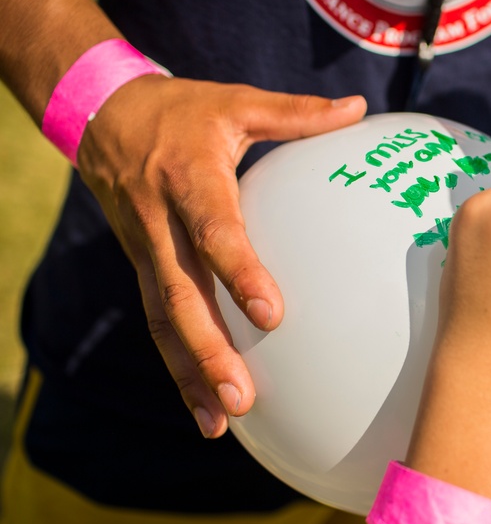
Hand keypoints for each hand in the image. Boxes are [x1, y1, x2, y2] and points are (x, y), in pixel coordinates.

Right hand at [76, 74, 366, 436]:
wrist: (101, 115)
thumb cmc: (184, 111)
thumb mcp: (236, 102)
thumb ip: (296, 114)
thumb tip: (357, 107)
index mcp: (189, 180)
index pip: (215, 231)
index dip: (239, 272)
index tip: (272, 314)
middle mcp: (161, 223)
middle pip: (181, 295)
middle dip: (209, 351)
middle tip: (243, 397)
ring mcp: (146, 250)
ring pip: (164, 320)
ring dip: (190, 373)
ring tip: (221, 422)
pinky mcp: (143, 267)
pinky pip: (159, 321)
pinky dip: (178, 367)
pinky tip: (203, 410)